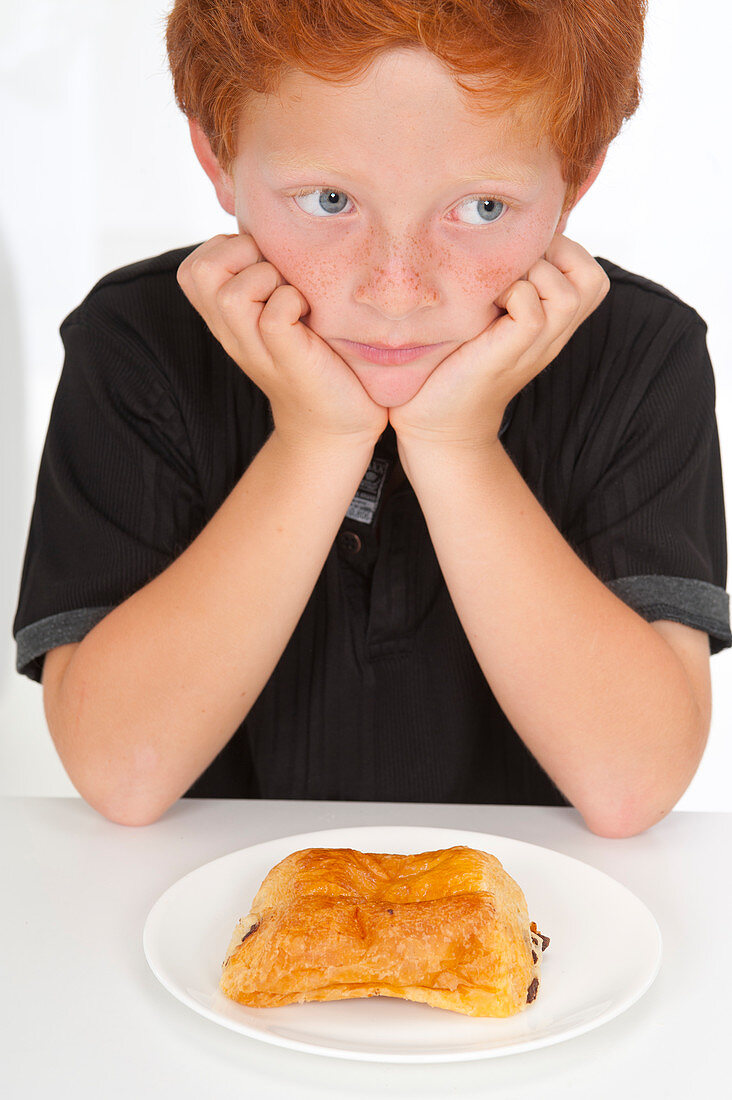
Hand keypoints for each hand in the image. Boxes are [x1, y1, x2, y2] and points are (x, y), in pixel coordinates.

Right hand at [177, 233, 387, 451]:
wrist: (335, 425)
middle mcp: (232, 332)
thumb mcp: (281, 312)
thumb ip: (266, 277)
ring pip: (230, 292)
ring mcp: (255, 347)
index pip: (195, 264)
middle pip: (199, 271)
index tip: (264, 268)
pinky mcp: (286, 357)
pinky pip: (273, 314)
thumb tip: (274, 225)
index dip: (228, 250)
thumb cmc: (317, 360)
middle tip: (276, 277)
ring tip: (294, 298)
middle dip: (240, 255)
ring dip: (268, 280)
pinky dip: (292, 303)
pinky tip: (309, 317)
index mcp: (227, 319)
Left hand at [389, 233, 610, 450]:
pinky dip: (514, 295)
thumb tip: (500, 237)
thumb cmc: (455, 366)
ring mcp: (537, 346)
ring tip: (501, 288)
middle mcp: (554, 334)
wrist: (439, 423)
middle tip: (517, 268)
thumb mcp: (489, 316)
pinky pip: (534, 308)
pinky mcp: (512, 352)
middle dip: (556, 256)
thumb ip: (507, 285)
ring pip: (568, 291)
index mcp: (553, 323)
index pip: (590, 271)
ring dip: (533, 275)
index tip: (520, 260)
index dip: (562, 250)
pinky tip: (488, 307)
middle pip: (593, 278)